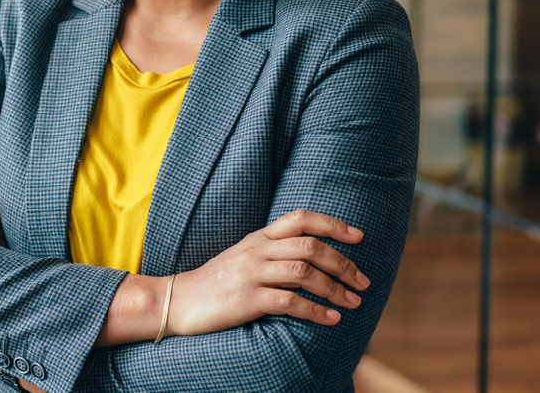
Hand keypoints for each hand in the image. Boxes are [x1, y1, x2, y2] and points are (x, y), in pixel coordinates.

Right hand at [96, 209, 369, 346]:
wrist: (176, 301)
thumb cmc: (214, 283)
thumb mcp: (242, 258)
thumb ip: (271, 252)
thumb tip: (311, 258)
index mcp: (258, 238)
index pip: (300, 219)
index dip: (333, 224)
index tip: (359, 236)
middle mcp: (256, 250)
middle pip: (310, 246)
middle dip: (343, 263)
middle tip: (364, 281)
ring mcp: (250, 274)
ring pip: (304, 272)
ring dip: (334, 288)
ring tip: (353, 302)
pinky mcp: (246, 299)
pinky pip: (289, 301)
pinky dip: (315, 310)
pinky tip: (330, 319)